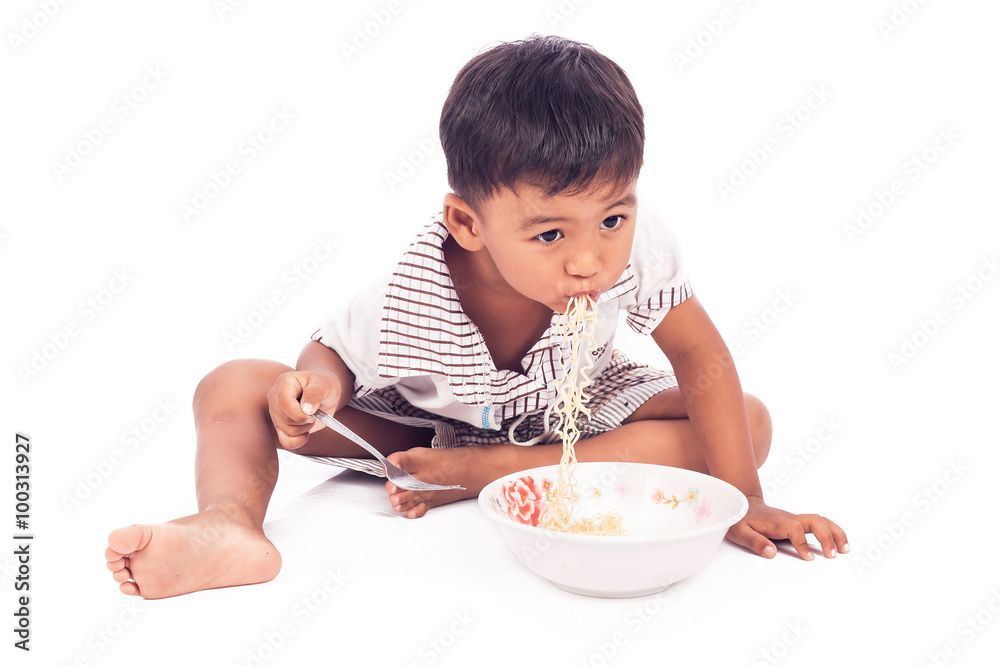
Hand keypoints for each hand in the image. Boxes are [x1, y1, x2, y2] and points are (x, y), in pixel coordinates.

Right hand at [267, 370, 340, 449]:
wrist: (325, 393)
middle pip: (286, 419)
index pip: (284, 403)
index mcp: (284, 383)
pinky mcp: (280, 427)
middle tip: (316, 413)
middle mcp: (275, 398)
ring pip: (287, 431)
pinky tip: (307, 432)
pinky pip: (286, 442)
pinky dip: (299, 441)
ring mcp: (275, 413)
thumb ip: (315, 393)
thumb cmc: (323, 385)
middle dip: (305, 421)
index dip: (300, 413)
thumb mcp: (324, 385)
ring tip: (312, 418)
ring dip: (304, 429)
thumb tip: (306, 409)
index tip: (313, 413)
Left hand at [726, 495, 848, 559]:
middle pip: (814, 520)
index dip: (802, 543)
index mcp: (776, 522)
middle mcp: (789, 518)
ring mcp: (795, 519)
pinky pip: (819, 523)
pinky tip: (840, 544)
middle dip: (827, 537)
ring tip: (845, 549)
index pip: (794, 529)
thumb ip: (754, 542)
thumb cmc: (740, 519)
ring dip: (835, 532)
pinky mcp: (798, 522)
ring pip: (821, 520)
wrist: (742, 503)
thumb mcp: (740, 532)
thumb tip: (771, 553)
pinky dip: (832, 531)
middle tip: (833, 556)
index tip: (809, 558)